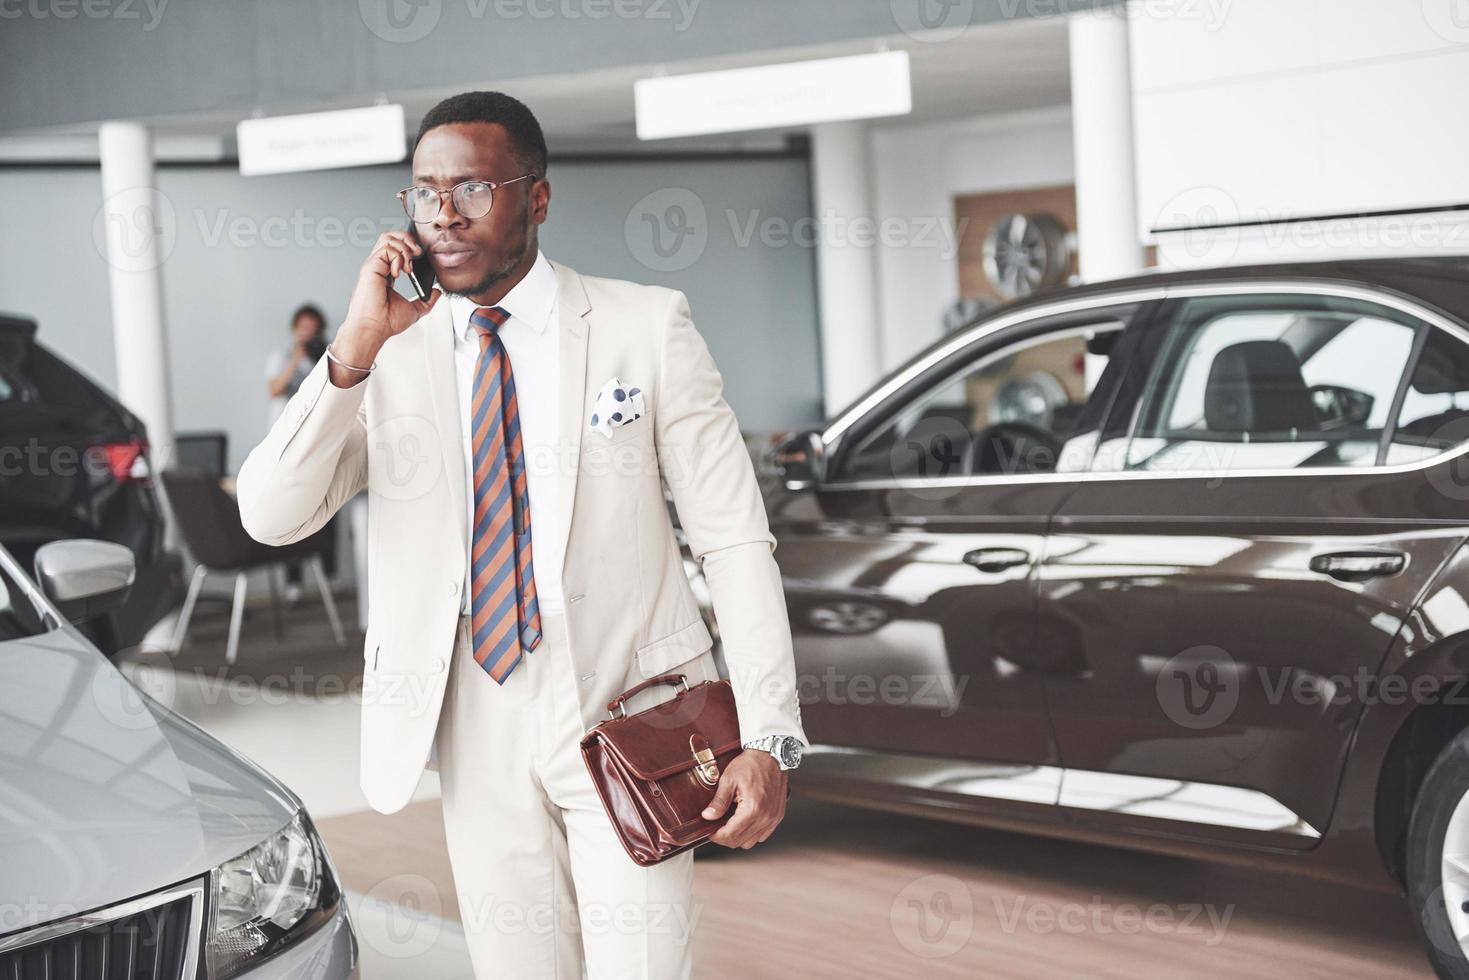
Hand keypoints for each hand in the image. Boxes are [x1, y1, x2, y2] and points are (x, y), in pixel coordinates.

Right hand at [330, 232, 440, 386]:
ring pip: (387, 239)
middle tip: (417, 253)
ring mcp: (373, 266)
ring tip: (408, 266)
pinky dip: (398, 257)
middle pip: (389, 237)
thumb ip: (426, 300)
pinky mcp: (370, 267)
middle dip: (407, 240)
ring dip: (404, 248)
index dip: (409, 246)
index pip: (395, 249)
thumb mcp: (414, 310)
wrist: (374, 330)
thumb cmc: (386, 322)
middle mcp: (378, 267)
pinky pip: (387, 250)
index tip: (420, 256)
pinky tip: (400, 272)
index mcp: (386, 274)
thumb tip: (436, 292)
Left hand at [702, 750, 787, 849]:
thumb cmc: (751, 764)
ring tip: (730, 825)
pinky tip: (744, 822)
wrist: (772, 754)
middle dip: (725, 838)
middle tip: (717, 828)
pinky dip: (752, 833)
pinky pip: (763, 835)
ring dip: (739, 837)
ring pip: (752, 842)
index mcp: (752, 808)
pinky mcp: (778, 816)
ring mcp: (773, 818)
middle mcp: (765, 817)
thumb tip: (708, 816)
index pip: (730, 834)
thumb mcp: (729, 779)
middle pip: (740, 841)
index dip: (716, 836)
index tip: (709, 832)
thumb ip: (719, 801)